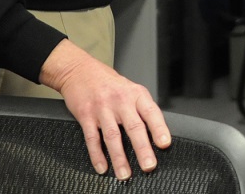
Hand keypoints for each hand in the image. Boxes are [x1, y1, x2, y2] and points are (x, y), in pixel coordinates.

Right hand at [40, 40, 170, 179]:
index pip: (151, 112)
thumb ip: (141, 109)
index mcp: (136, 94)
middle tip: (149, 166)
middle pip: (134, 127)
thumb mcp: (130, 89)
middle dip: (142, 149)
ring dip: (120, 158)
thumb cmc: (109, 83)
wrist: (80, 70)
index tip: (165, 144)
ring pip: (113, 136)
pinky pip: (92, 139)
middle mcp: (121, 101)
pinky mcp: (86, 116)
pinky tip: (102, 167)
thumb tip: (156, 133)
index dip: (159, 128)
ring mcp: (102, 109)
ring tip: (125, 174)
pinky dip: (97, 155)